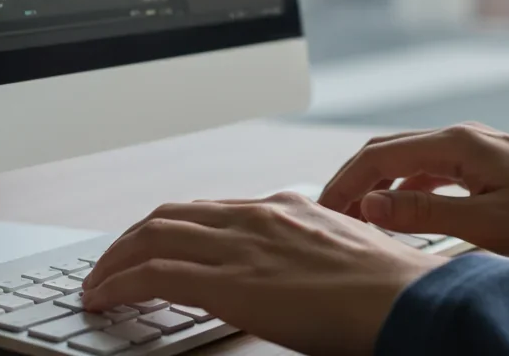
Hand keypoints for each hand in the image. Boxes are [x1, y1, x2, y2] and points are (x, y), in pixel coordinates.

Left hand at [81, 192, 445, 355]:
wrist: (411, 300)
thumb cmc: (392, 288)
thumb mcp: (346, 251)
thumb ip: (309, 249)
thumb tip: (294, 266)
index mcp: (284, 208)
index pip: (208, 209)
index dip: (169, 227)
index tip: (150, 245)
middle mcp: (257, 216)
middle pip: (170, 215)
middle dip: (131, 239)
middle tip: (110, 262)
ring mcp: (243, 245)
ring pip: (153, 237)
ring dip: (115, 260)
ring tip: (97, 283)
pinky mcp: (232, 282)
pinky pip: (155, 274)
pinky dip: (119, 282)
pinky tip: (104, 297)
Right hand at [319, 123, 508, 260]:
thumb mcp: (485, 224)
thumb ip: (422, 213)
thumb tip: (370, 204)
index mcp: (456, 144)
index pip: (378, 156)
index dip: (345, 184)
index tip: (324, 211)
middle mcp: (461, 136)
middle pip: (386, 149)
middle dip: (353, 179)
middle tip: (331, 212)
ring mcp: (474, 146)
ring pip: (408, 157)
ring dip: (378, 183)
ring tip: (360, 214)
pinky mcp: (486, 160)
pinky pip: (431, 167)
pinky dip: (406, 186)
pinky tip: (404, 209)